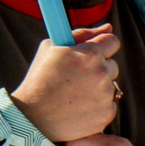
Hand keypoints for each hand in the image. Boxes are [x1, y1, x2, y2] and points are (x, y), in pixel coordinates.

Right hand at [10, 25, 119, 143]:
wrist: (32, 118)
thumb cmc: (39, 79)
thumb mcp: (52, 48)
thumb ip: (82, 34)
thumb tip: (108, 28)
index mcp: (89, 53)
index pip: (112, 41)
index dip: (102, 47)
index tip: (94, 54)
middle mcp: (101, 73)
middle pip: (112, 65)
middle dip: (98, 69)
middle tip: (77, 79)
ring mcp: (105, 95)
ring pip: (110, 86)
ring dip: (98, 89)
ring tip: (74, 96)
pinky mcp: (107, 114)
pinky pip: (109, 105)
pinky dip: (98, 107)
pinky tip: (79, 109)